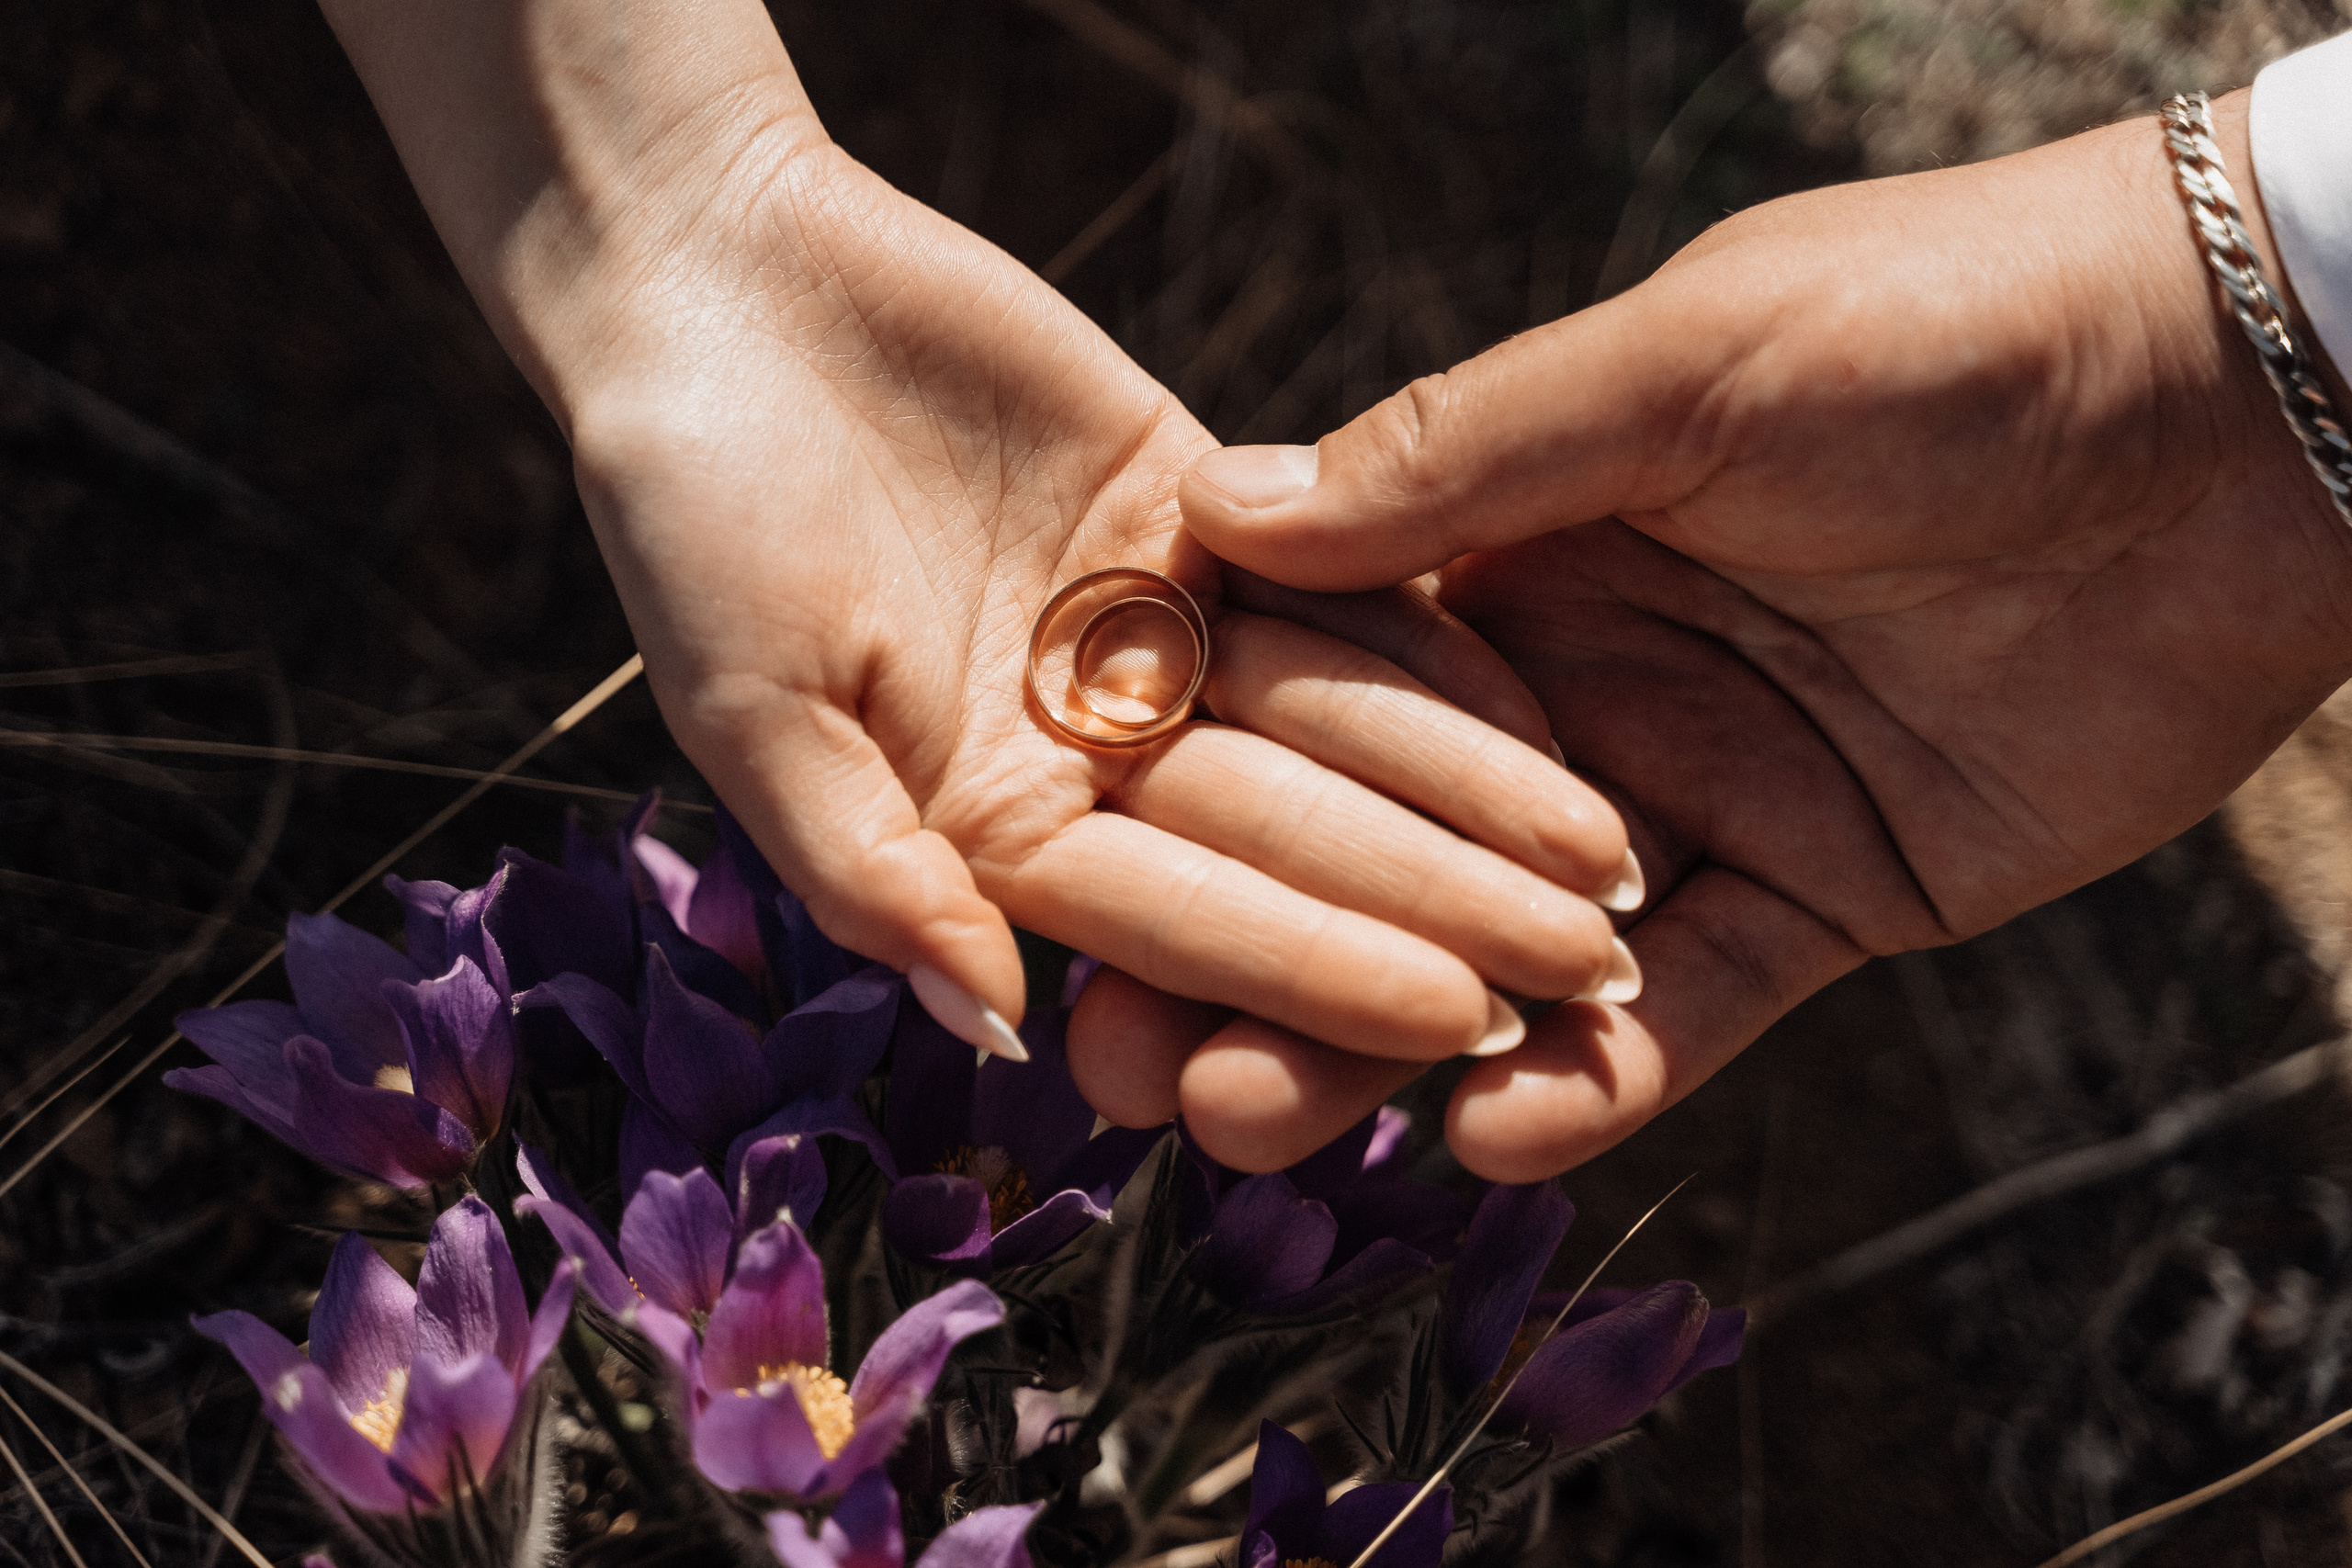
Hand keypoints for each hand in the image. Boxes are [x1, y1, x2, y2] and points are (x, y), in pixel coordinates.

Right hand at [320, 0, 1638, 1161]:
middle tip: (1585, 969)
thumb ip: (862, 862)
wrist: (717, 283)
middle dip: (1432, 905)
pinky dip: (1431, 640)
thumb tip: (993, 1024)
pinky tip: (1545, 701)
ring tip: (1608, 861)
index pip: (1174, 920)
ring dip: (1465, 791)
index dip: (1313, 971)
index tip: (1456, 1025)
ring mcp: (1147, 630)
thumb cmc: (682, 503)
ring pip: (1330, 724)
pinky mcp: (1196, 508)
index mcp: (986, 826)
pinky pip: (1332, 580)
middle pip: (1283, 838)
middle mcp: (1085, 748)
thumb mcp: (744, 693)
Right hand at [1182, 89, 2351, 1179]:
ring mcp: (1694, 798)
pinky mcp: (1822, 892)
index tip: (1062, 877)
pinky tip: (1491, 1137)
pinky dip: (1594, 1077)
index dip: (1192, 792)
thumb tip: (1218, 505)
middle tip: (1122, 1068)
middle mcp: (1581, 687)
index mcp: (1521, 548)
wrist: (2236, 405)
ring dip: (1377, 1046)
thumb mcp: (1683, 369)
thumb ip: (1467, 459)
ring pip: (1502, 954)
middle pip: (1375, 848)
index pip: (1315, 691)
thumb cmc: (1947, 329)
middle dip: (1245, 952)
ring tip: (1251, 1128)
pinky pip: (1687, 1012)